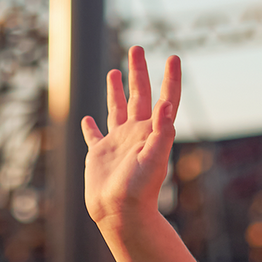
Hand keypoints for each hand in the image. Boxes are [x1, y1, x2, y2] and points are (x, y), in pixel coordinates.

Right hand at [81, 47, 180, 226]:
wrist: (121, 213)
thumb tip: (167, 104)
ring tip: (115, 72)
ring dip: (116, 90)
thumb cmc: (140, 189)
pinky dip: (91, 127)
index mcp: (153, 131)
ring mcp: (118, 143)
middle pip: (139, 95)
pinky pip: (95, 136)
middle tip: (136, 47)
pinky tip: (87, 119)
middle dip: (138, 71)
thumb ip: (162, 131)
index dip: (170, 78)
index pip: (165, 98)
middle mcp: (136, 133)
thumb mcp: (155, 157)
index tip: (174, 56)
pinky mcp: (100, 154)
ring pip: (117, 109)